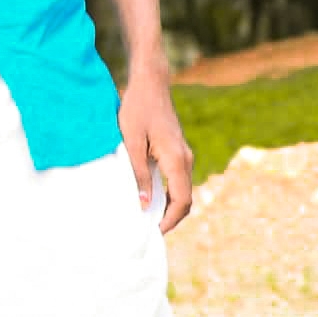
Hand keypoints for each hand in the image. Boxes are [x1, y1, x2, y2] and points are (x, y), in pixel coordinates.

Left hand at [118, 69, 194, 234]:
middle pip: (186, 199)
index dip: (170, 220)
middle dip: (172, 218)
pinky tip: (153, 199)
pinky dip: (171, 194)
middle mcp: (186, 159)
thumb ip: (138, 173)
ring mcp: (185, 154)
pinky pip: (179, 180)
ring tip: (150, 219)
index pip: (181, 200)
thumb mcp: (131, 142)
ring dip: (171, 207)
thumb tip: (143, 203)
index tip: (155, 232)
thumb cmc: (137, 109)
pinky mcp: (179, 151)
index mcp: (176, 159)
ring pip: (184, 190)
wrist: (150, 84)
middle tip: (151, 231)